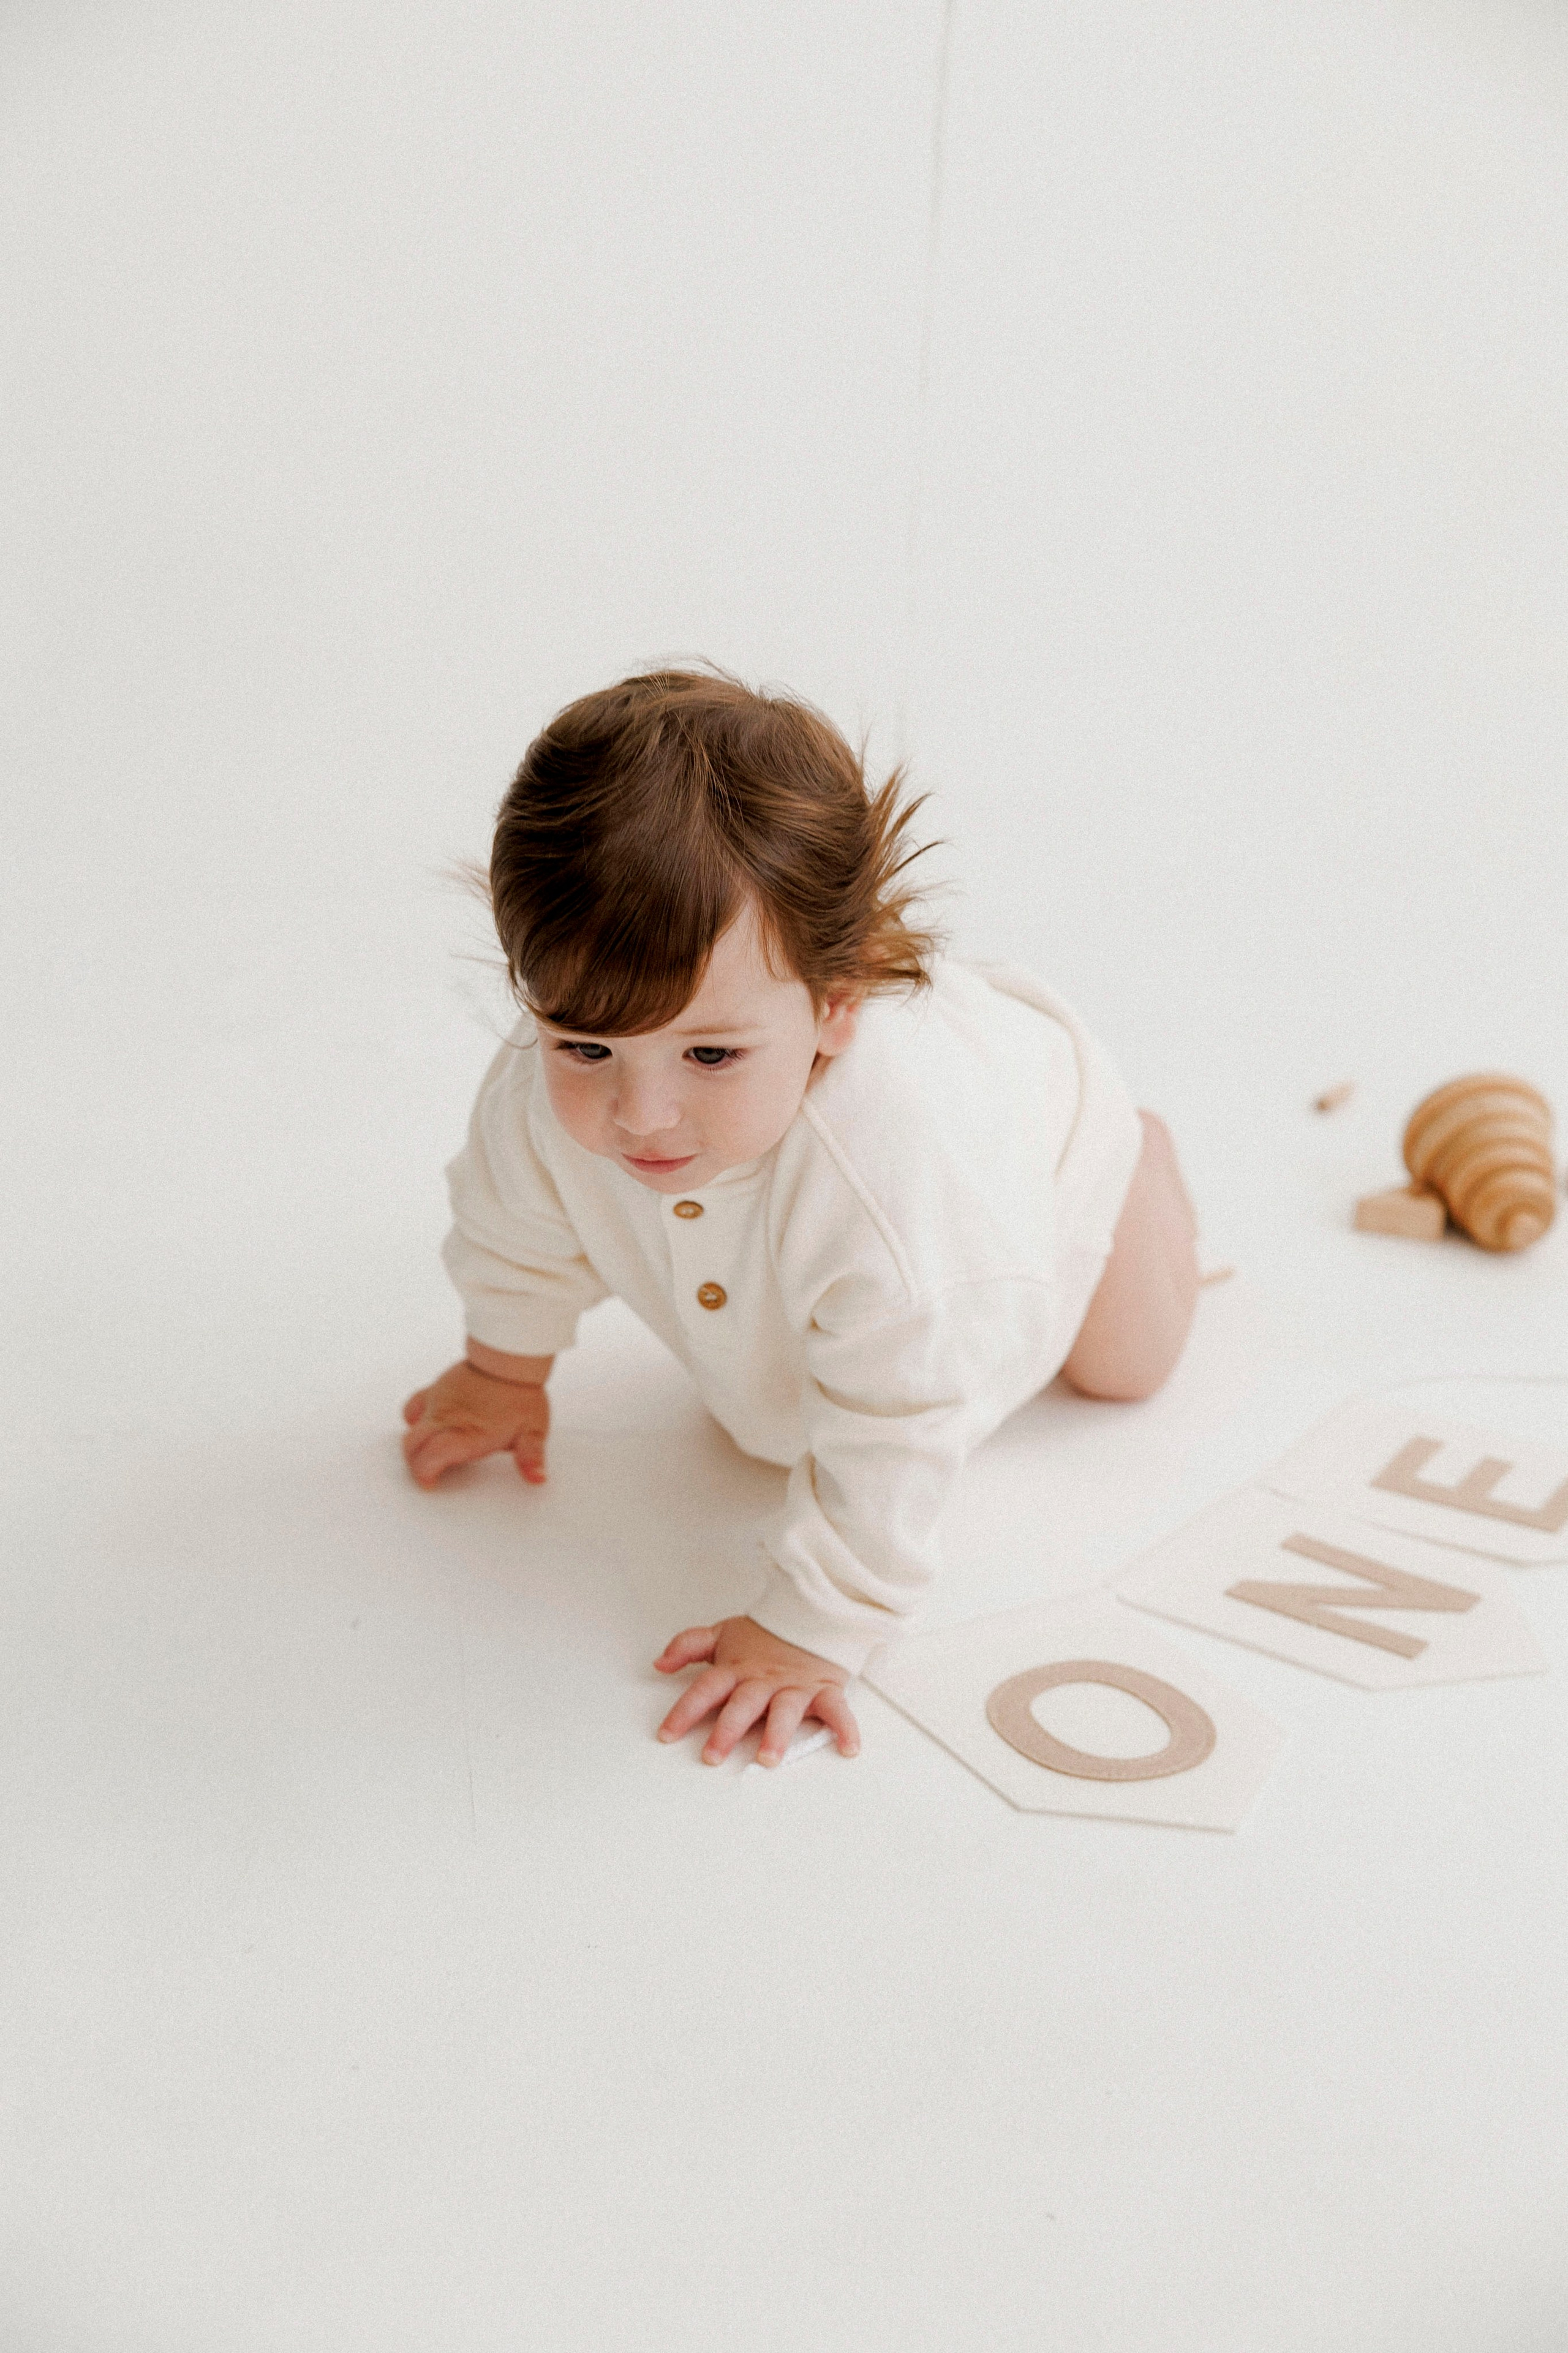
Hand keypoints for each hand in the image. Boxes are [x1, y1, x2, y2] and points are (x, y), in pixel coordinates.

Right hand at [401, 1358, 549, 1486]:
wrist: (511, 1356)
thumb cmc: (521, 1394)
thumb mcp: (532, 1430)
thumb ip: (531, 1457)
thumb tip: (537, 1478)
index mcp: (467, 1434)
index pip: (430, 1458)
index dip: (424, 1474)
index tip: (430, 1483)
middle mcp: (447, 1419)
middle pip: (413, 1446)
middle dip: (415, 1464)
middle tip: (430, 1471)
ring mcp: (438, 1402)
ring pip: (411, 1428)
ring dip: (414, 1445)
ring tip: (429, 1453)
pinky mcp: (436, 1388)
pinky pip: (414, 1406)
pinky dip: (416, 1419)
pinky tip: (430, 1424)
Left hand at [654, 1616, 860, 1766]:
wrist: (813, 1610)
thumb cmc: (766, 1633)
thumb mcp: (723, 1633)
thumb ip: (688, 1646)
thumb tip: (658, 1663)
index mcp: (738, 1669)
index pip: (706, 1688)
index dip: (685, 1710)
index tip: (666, 1734)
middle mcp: (764, 1680)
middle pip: (743, 1704)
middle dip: (727, 1729)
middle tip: (712, 1755)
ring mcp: (795, 1686)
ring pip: (785, 1711)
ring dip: (777, 1734)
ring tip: (768, 1757)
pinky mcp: (824, 1689)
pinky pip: (837, 1709)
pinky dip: (845, 1728)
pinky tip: (847, 1748)